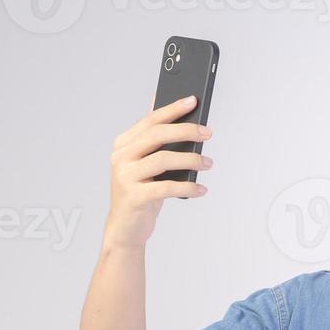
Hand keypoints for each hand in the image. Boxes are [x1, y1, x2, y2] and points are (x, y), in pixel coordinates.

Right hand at [102, 95, 212, 249]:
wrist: (125, 228)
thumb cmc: (141, 193)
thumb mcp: (146, 164)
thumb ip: (154, 141)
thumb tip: (168, 109)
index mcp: (124, 144)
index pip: (151, 120)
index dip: (173, 109)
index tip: (193, 100)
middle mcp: (121, 157)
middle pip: (156, 135)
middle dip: (186, 130)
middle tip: (208, 132)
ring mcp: (125, 176)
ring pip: (162, 160)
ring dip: (191, 159)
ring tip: (208, 163)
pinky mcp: (133, 197)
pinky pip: (165, 188)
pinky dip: (187, 187)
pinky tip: (201, 189)